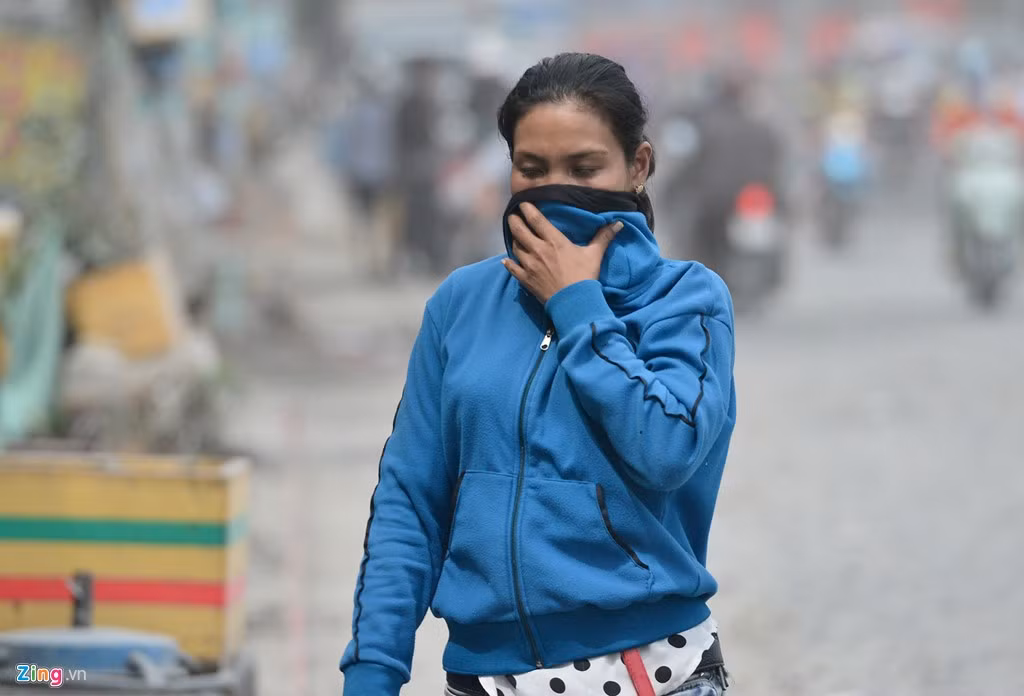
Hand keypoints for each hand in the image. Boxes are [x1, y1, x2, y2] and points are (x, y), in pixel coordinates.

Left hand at [502, 202, 623, 303]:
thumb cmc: (585, 276)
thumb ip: (603, 237)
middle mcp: (538, 250)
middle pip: (519, 230)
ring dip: (513, 239)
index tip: (522, 203)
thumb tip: (618, 223)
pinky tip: (506, 260)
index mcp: (554, 241)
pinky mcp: (525, 279)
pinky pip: (512, 268)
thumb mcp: (594, 255)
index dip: (527, 209)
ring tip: (514, 235)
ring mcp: (529, 265)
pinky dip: (508, 263)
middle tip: (512, 216)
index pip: (536, 219)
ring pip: (515, 247)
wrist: (574, 302)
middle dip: (514, 220)